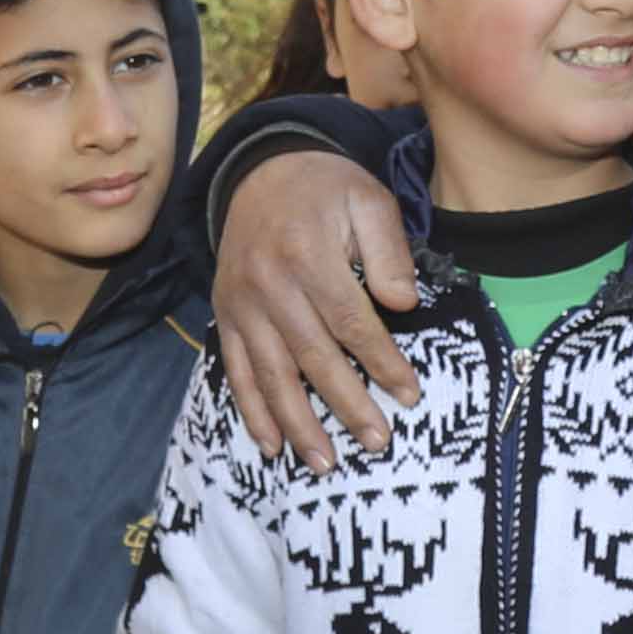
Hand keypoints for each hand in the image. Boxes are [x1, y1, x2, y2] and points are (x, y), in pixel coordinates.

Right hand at [217, 152, 430, 469]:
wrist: (261, 170)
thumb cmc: (327, 190)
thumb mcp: (369, 199)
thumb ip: (390, 251)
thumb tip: (402, 305)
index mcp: (307, 255)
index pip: (350, 322)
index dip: (380, 363)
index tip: (408, 396)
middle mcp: (269, 284)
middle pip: (312, 356)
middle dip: (346, 404)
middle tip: (377, 442)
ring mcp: (241, 304)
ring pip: (271, 374)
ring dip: (298, 423)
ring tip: (325, 463)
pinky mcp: (225, 315)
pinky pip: (236, 371)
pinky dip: (252, 411)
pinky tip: (271, 445)